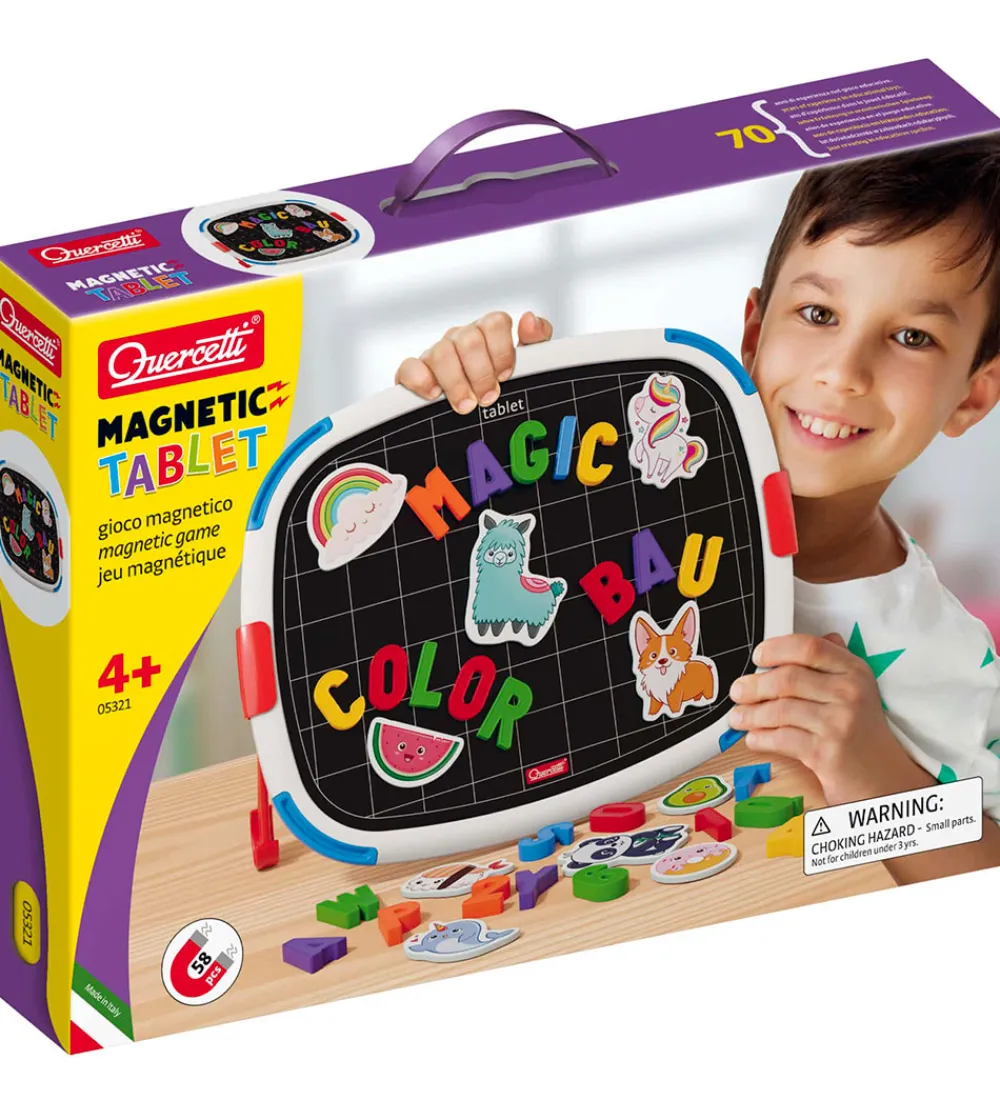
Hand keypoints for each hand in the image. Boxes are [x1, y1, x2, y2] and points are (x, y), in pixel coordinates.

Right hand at [395, 310, 551, 413]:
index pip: (495, 322)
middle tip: (487, 398)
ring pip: (441, 352)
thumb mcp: (525, 372)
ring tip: (465, 406)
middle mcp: (460, 340)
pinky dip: (421, 381)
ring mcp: (435, 355)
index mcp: (488, 336)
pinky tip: (434, 396)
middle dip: (480, 373)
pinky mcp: (413, 374)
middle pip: (468, 338)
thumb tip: (530, 319)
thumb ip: (536, 345)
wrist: (474, 429)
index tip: (505, 377)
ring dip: (456, 383)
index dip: (502, 351)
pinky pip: (410, 366)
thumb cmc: (498, 393)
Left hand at [727, 633, 926, 806]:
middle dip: (755, 685)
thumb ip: (837, 664)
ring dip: (751, 714)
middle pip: (788, 679)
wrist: (884, 780)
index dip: (777, 648)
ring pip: (780, 710)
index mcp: (854, 671)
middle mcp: (850, 693)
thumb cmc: (863, 733)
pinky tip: (753, 738)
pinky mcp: (828, 753)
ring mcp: (839, 723)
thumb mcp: (859, 692)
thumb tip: (824, 635)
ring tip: (738, 718)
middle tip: (737, 691)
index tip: (757, 656)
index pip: (810, 647)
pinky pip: (782, 738)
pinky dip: (761, 738)